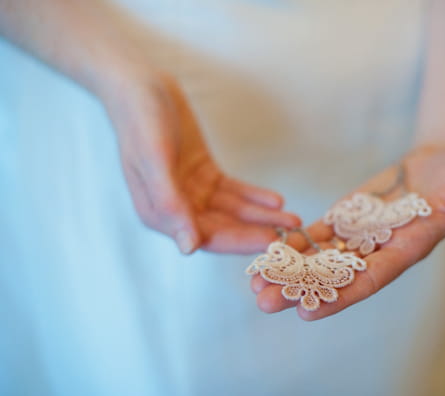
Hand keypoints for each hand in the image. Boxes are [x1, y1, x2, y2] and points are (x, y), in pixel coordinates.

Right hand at [102, 68, 300, 253]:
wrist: (141, 87)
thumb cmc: (140, 121)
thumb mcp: (153, 160)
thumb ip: (169, 204)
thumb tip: (188, 247)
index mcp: (158, 213)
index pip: (205, 237)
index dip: (238, 241)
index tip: (268, 243)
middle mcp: (175, 208)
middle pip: (224, 227)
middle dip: (257, 230)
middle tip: (290, 233)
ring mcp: (192, 192)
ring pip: (233, 211)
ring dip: (262, 215)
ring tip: (292, 218)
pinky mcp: (205, 175)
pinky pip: (234, 191)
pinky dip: (254, 196)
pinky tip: (275, 200)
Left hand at [251, 142, 444, 319]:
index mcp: (407, 250)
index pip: (370, 280)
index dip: (340, 296)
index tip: (308, 311)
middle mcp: (379, 249)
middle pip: (335, 275)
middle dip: (300, 289)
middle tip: (263, 301)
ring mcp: (361, 234)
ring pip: (321, 258)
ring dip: (289, 269)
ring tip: (253, 281)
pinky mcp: (349, 216)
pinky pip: (319, 234)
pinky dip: (295, 242)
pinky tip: (268, 249)